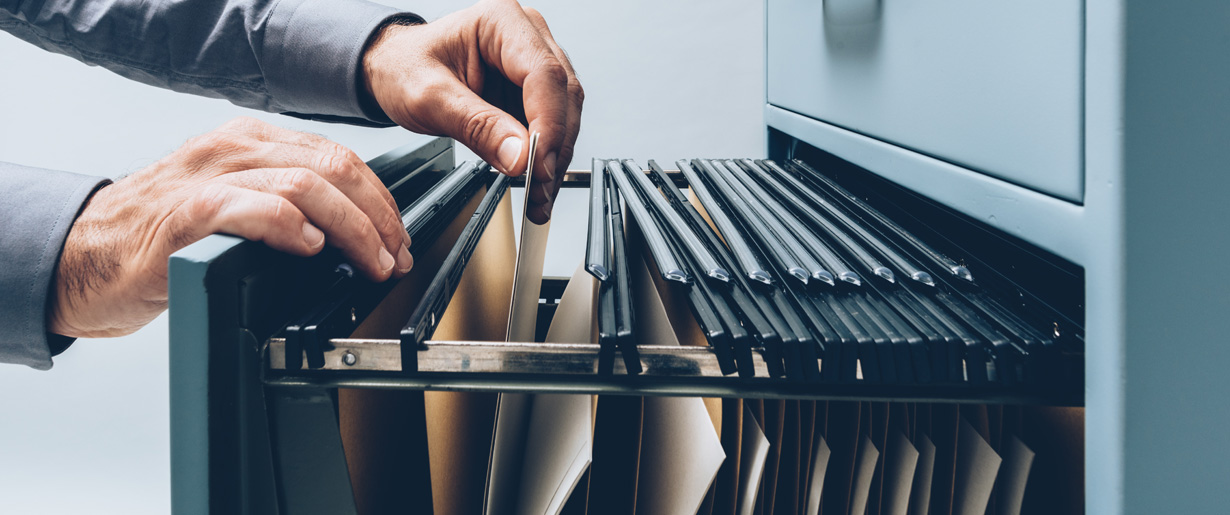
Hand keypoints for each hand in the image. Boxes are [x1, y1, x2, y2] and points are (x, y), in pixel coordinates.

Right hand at [48, 117, 412, 337]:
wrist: (83, 259)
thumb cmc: (159, 238)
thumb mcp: (232, 205)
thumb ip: (282, 203)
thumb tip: (351, 233)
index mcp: (248, 142)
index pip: (337, 156)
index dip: (379, 199)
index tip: (397, 236)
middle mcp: (232, 149)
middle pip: (333, 167)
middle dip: (377, 215)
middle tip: (394, 255)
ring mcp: (208, 177)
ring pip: (305, 184)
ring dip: (352, 228)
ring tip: (369, 261)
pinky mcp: (186, 215)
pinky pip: (254, 208)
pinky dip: (293, 227)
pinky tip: (311, 249)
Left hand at [362, 0, 582, 223]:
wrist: (393, 69)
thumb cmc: (404, 67)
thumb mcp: (429, 98)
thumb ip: (476, 126)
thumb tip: (520, 156)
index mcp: (501, 22)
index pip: (543, 74)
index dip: (548, 124)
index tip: (537, 165)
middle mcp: (527, 36)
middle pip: (563, 95)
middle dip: (554, 148)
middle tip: (538, 189)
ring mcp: (533, 63)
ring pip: (565, 114)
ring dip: (555, 158)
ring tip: (537, 194)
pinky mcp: (533, 90)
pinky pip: (552, 125)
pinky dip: (546, 157)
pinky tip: (535, 181)